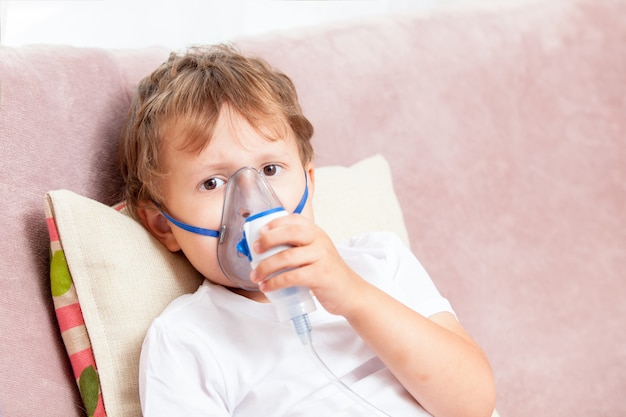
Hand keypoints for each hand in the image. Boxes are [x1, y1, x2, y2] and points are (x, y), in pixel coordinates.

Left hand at [249, 214, 363, 314]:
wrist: (350, 293)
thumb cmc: (326, 273)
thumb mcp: (315, 254)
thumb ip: (296, 248)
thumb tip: (263, 251)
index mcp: (317, 233)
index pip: (295, 220)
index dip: (275, 223)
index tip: (260, 231)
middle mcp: (320, 241)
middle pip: (290, 233)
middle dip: (268, 240)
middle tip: (255, 250)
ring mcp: (322, 257)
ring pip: (287, 257)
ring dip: (266, 267)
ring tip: (255, 276)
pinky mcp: (321, 275)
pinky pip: (292, 276)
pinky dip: (275, 282)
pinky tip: (267, 287)